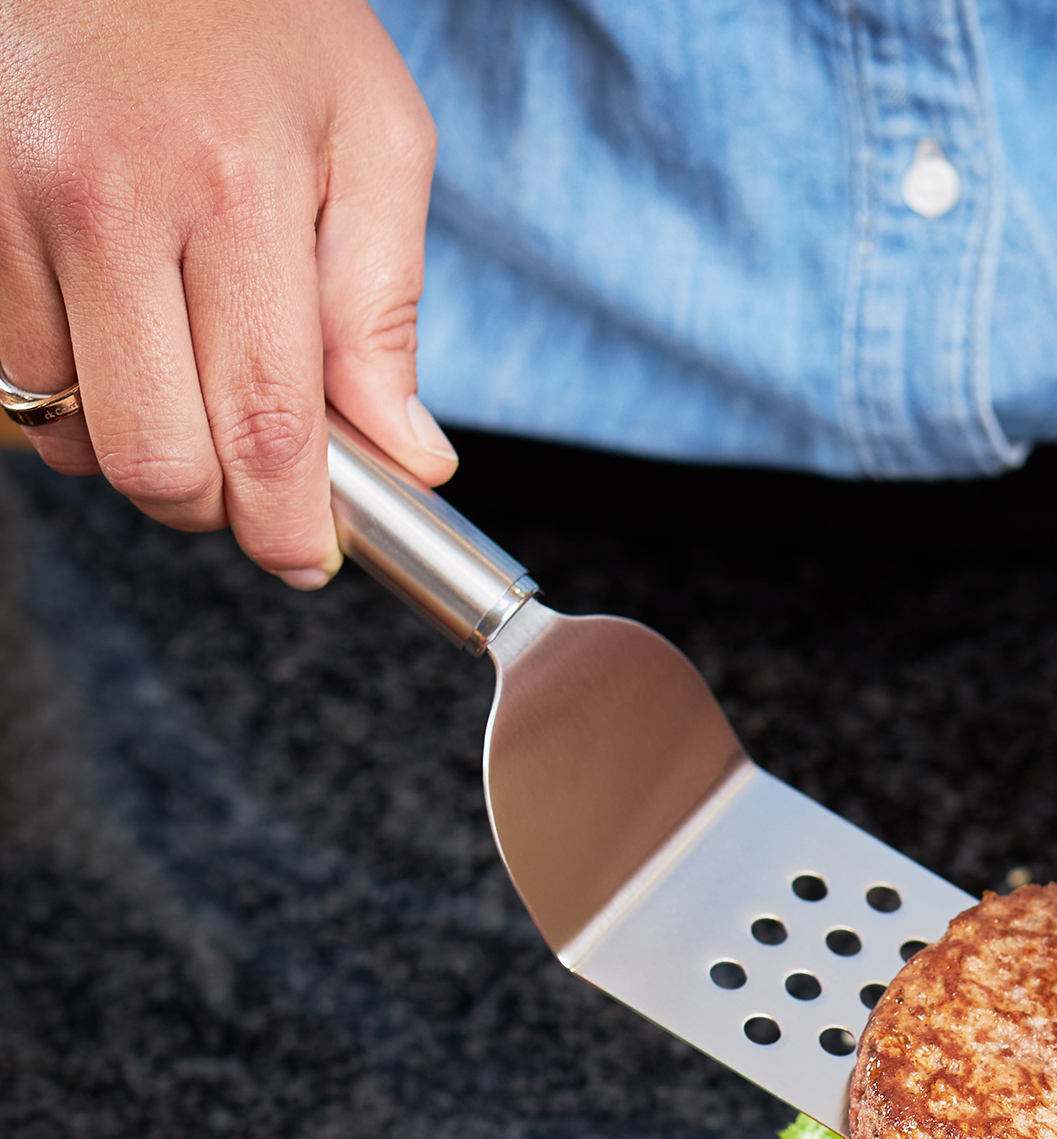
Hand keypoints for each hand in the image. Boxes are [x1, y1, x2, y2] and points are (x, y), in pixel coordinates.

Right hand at [0, 0, 448, 586]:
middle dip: (215, 503)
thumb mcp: (372, 138)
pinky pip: (13, 372)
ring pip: (71, 428)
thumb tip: (408, 457)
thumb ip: (384, 309)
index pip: (265, 425)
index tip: (308, 557)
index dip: (289, 524)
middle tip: (256, 481)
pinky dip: (73, 392)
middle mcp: (108, 201)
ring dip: (140, 443)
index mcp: (236, 191)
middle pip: (156, 456)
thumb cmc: (261, 17)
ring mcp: (12, 203)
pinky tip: (124, 336)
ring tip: (190, 377)